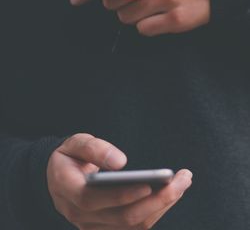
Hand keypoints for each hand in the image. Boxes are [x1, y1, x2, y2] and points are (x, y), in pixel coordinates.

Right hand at [47, 133, 192, 228]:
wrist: (59, 175)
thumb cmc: (70, 156)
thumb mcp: (74, 143)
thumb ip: (93, 148)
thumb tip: (120, 162)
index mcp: (68, 190)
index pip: (95, 200)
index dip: (123, 195)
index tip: (150, 184)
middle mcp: (79, 214)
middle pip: (122, 217)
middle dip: (156, 200)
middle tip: (182, 180)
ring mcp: (93, 225)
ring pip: (132, 226)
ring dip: (161, 207)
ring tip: (181, 184)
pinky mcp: (105, 227)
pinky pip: (133, 227)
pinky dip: (154, 212)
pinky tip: (168, 196)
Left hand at [70, 0, 215, 35]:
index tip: (75, 0)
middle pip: (113, 0)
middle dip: (115, 2)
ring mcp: (165, 0)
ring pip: (126, 17)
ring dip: (130, 15)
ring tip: (147, 7)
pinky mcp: (176, 20)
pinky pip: (144, 30)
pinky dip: (146, 27)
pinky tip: (158, 19)